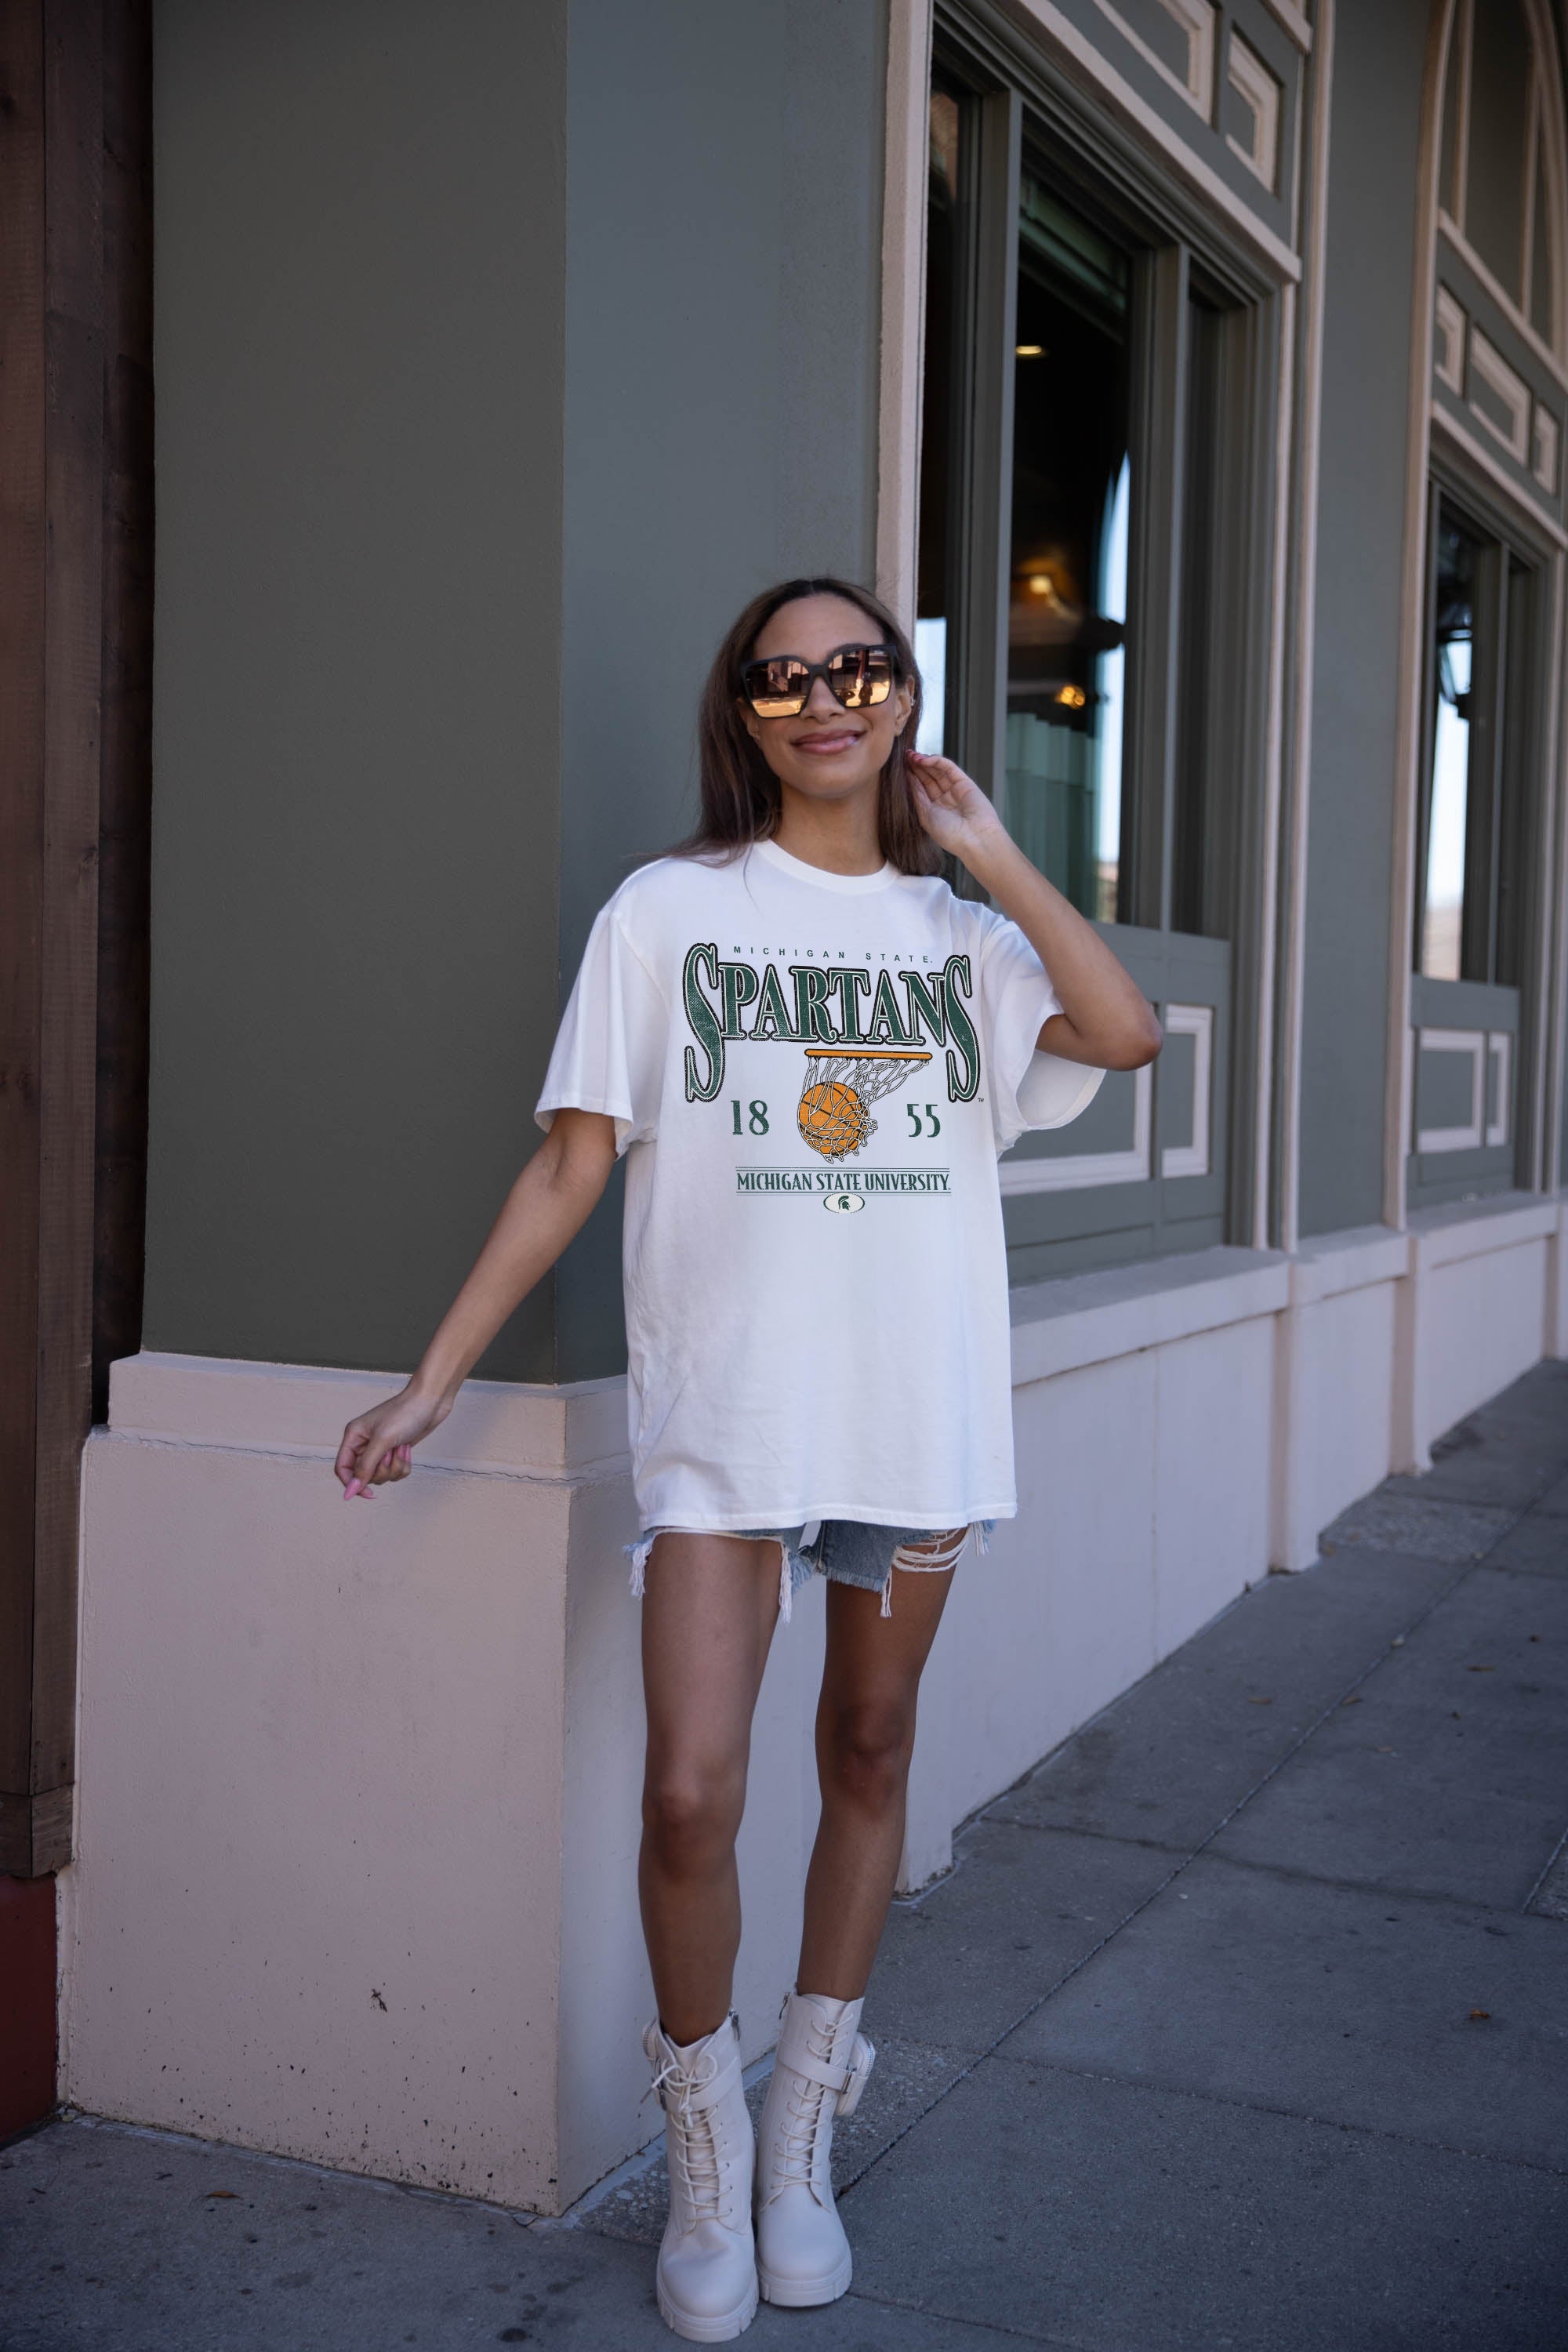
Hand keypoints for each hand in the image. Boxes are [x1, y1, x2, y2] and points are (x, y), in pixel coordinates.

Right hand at [334, 1383, 451, 1499]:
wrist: (431, 1401)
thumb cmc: (405, 1413)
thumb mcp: (382, 1441)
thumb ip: (365, 1468)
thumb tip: (351, 1491)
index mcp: (353, 1436)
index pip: (342, 1469)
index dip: (352, 1484)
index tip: (368, 1494)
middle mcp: (364, 1443)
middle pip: (365, 1475)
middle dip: (382, 1470)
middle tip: (391, 1453)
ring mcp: (380, 1448)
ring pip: (382, 1475)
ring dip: (395, 1466)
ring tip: (402, 1447)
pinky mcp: (395, 1452)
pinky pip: (395, 1471)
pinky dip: (403, 1464)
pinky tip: (407, 1448)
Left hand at [906, 751, 1012, 873]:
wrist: (974, 839)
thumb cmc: (950, 835)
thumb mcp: (926, 816)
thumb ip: (918, 796)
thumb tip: (908, 779)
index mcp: (934, 809)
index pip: (920, 788)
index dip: (910, 777)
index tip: (898, 768)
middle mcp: (944, 798)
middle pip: (928, 777)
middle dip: (915, 767)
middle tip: (903, 756)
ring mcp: (955, 789)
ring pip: (937, 771)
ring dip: (924, 762)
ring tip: (910, 756)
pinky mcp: (965, 782)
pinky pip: (949, 768)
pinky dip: (937, 761)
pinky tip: (924, 759)